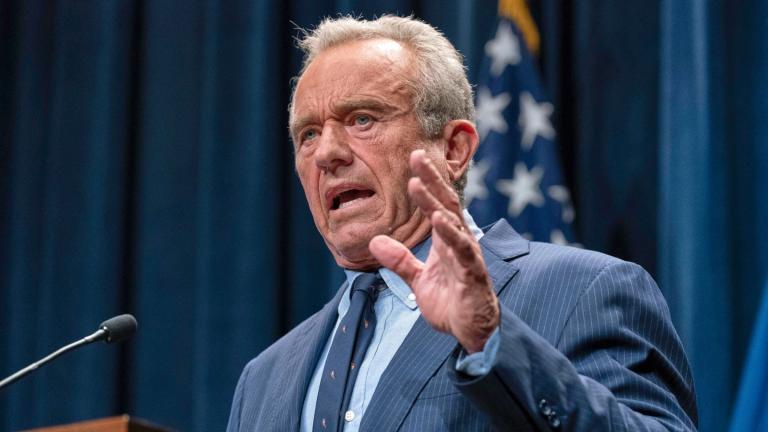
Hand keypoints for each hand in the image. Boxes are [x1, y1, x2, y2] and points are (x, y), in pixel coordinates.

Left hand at [369, 150, 498, 352]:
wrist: (472, 333)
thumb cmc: (451, 302)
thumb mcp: (418, 280)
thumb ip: (399, 260)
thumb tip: (374, 242)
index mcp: (448, 240)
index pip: (437, 204)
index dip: (428, 180)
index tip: (414, 157)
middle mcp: (460, 242)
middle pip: (446, 203)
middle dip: (432, 179)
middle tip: (416, 155)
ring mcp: (468, 256)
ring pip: (452, 222)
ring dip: (434, 202)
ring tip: (418, 183)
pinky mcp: (473, 274)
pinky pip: (463, 251)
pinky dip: (451, 234)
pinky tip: (440, 219)